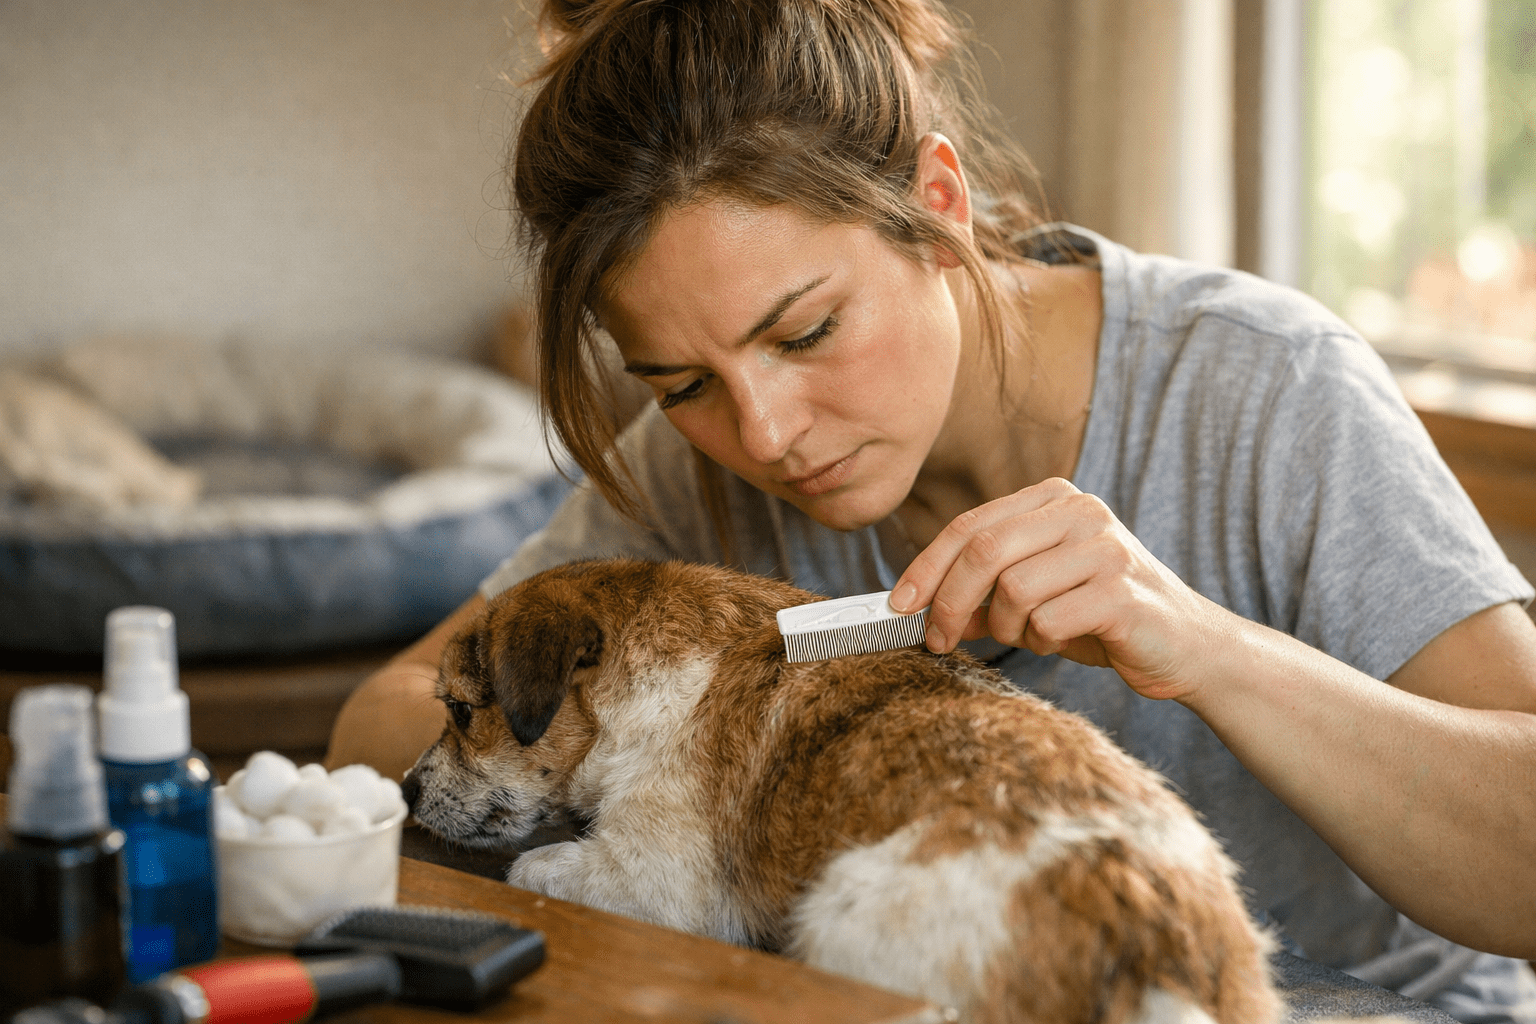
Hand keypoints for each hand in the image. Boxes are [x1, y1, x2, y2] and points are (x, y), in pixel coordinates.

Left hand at [889, 478, 1229, 701]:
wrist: (1185, 646)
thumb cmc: (1101, 617)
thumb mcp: (1034, 595)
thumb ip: (983, 590)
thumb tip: (917, 606)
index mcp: (1054, 499)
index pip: (970, 526)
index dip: (926, 567)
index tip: (898, 605)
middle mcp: (1080, 511)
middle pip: (984, 551)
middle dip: (949, 602)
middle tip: (939, 640)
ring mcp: (1105, 547)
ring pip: (1013, 588)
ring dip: (1006, 628)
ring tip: (1030, 637)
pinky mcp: (1122, 590)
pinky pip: (1048, 619)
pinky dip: (1042, 640)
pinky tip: (1062, 641)